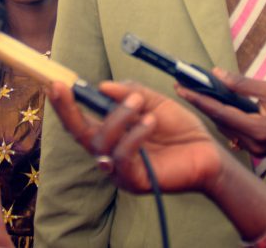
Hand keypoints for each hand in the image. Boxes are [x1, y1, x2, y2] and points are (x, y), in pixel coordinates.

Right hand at [46, 80, 226, 195]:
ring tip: (140, 103)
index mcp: (112, 133)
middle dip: (69, 111)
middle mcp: (110, 152)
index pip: (81, 120)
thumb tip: (102, 87)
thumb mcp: (155, 102)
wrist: (209, 153)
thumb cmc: (180, 129)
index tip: (56, 84)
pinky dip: (134, 136)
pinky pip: (123, 157)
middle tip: (66, 89)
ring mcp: (120, 169)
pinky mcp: (134, 181)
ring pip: (102, 143)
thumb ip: (131, 93)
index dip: (66, 104)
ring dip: (118, 118)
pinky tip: (150, 122)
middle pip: (79, 134)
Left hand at [176, 68, 265, 156]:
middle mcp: (254, 144)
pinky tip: (215, 105)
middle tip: (182, 86)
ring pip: (226, 128)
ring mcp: (256, 149)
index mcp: (258, 130)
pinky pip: (235, 132)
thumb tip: (217, 75)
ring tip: (194, 92)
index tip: (182, 88)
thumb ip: (243, 84)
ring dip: (212, 110)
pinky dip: (225, 118)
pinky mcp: (258, 148)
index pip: (221, 113)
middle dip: (201, 103)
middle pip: (220, 121)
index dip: (200, 99)